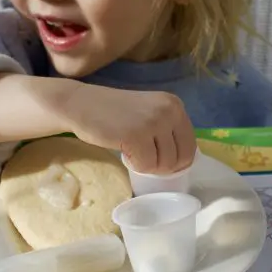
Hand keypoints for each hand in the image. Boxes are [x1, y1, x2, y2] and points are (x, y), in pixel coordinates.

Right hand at [60, 84, 196, 174]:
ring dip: (149, 166)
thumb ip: (167, 128)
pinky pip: (146, 165)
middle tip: (145, 160)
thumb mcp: (149, 112)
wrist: (81, 104)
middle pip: (181, 157)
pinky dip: (136, 166)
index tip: (159, 160)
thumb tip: (183, 160)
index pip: (190, 145)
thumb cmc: (113, 113)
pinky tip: (125, 153)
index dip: (177, 160)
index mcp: (174, 105)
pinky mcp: (136, 135)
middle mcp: (168, 110)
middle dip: (164, 167)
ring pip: (165, 164)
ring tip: (134, 154)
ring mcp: (153, 122)